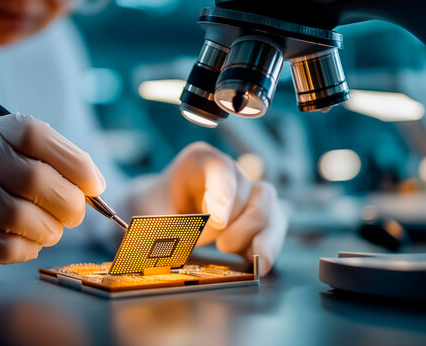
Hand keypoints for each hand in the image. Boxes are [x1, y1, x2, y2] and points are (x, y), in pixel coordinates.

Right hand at [0, 114, 104, 266]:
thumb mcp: (11, 154)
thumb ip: (53, 161)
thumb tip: (94, 184)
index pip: (36, 135)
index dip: (74, 162)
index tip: (94, 185)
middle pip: (35, 180)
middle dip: (69, 203)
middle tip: (75, 213)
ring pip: (23, 218)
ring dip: (51, 229)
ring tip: (50, 228)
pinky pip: (7, 247)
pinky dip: (30, 247)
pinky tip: (28, 241)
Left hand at [131, 142, 286, 274]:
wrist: (161, 213)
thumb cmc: (156, 208)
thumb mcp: (151, 215)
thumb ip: (164, 228)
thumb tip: (176, 245)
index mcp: (199, 161)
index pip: (220, 168)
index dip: (223, 193)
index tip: (218, 222)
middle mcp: (228, 172)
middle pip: (245, 191)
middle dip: (232, 223)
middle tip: (216, 244)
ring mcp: (246, 192)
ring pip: (267, 205)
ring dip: (256, 233)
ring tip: (233, 251)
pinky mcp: (259, 215)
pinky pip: (275, 226)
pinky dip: (269, 246)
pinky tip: (259, 265)